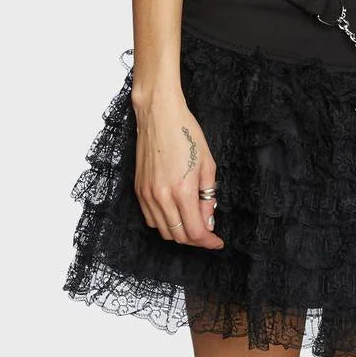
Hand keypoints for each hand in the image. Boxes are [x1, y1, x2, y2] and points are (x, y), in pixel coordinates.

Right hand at [132, 87, 224, 249]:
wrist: (158, 114)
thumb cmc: (185, 132)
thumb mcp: (207, 163)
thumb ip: (208, 195)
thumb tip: (208, 219)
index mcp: (182, 190)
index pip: (196, 232)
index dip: (209, 242)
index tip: (217, 242)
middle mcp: (161, 197)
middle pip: (179, 236)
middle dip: (196, 239)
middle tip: (208, 233)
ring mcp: (147, 194)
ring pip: (163, 231)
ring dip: (180, 232)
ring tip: (193, 221)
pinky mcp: (138, 190)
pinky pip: (150, 219)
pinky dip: (164, 223)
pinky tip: (175, 212)